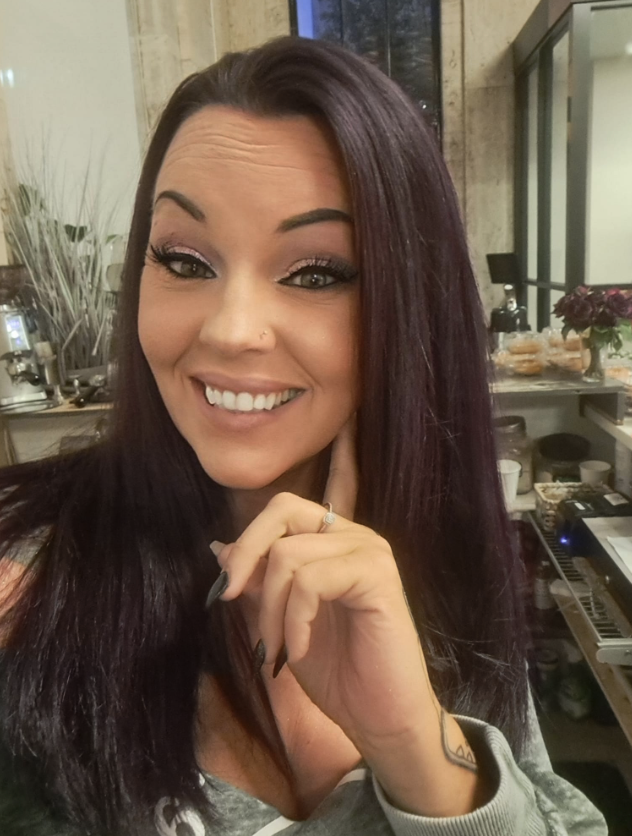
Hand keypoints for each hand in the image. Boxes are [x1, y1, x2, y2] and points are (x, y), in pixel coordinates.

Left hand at [212, 417, 434, 750]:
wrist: (381, 719)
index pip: (282, 509)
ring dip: (270, 608)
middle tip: (231, 599)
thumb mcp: (281, 619)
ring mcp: (370, 552)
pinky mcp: (378, 576)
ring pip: (290, 554)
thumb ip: (259, 580)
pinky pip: (312, 581)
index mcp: (334, 539)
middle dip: (249, 555)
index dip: (247, 542)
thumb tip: (220, 547)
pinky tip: (298, 651)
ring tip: (278, 648)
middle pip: (284, 510)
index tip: (226, 589)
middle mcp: (355, 536)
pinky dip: (294, 620)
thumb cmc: (337, 672)